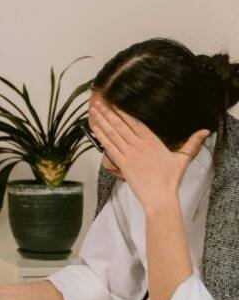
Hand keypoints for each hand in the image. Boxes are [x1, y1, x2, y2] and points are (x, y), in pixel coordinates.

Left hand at [89, 101, 209, 213]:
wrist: (160, 197)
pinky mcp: (122, 163)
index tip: (116, 103)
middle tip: (99, 102)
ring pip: (113, 133)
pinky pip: (109, 147)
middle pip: (122, 125)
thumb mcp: (183, 158)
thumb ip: (192, 143)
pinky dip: (101, 137)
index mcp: (153, 142)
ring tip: (94, 110)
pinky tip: (94, 129)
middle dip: (109, 112)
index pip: (136, 122)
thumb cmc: (170, 179)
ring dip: (103, 121)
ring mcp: (130, 153)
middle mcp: (140, 145)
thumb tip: (205, 131)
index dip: (125, 112)